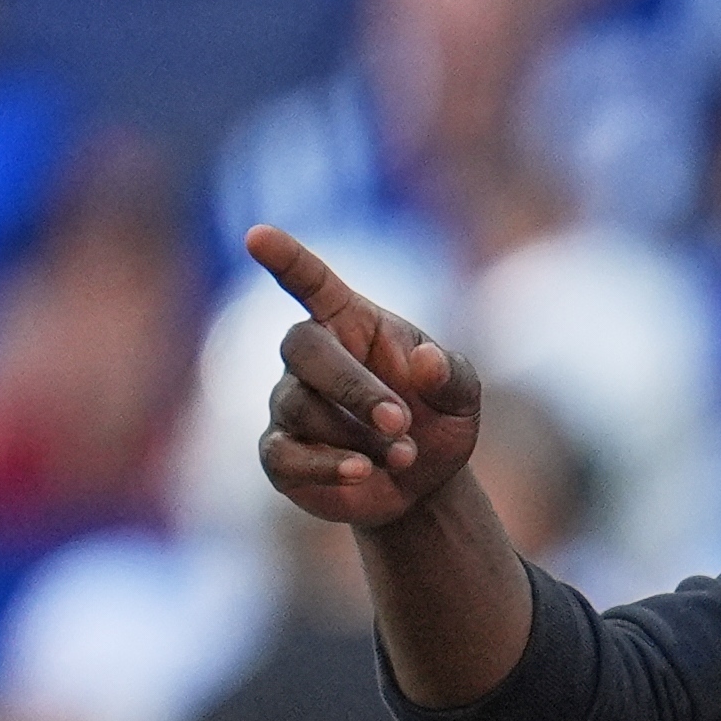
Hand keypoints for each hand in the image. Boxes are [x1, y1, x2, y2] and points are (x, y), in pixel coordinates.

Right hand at [245, 227, 478, 535]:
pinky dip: (327, 465)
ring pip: (302, 407)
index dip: (286, 258)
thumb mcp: (462, 398)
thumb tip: (426, 361)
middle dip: (353, 386)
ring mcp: (288, 402)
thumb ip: (453, 375)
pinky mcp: (279, 453)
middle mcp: (311, 356)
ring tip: (405, 454)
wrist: (425, 484)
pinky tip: (363, 471)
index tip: (258, 236)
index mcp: (351, 323)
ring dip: (360, 435)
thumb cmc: (437, 421)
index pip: (311, 282)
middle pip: (303, 348)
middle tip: (402, 421)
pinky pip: (285, 454)